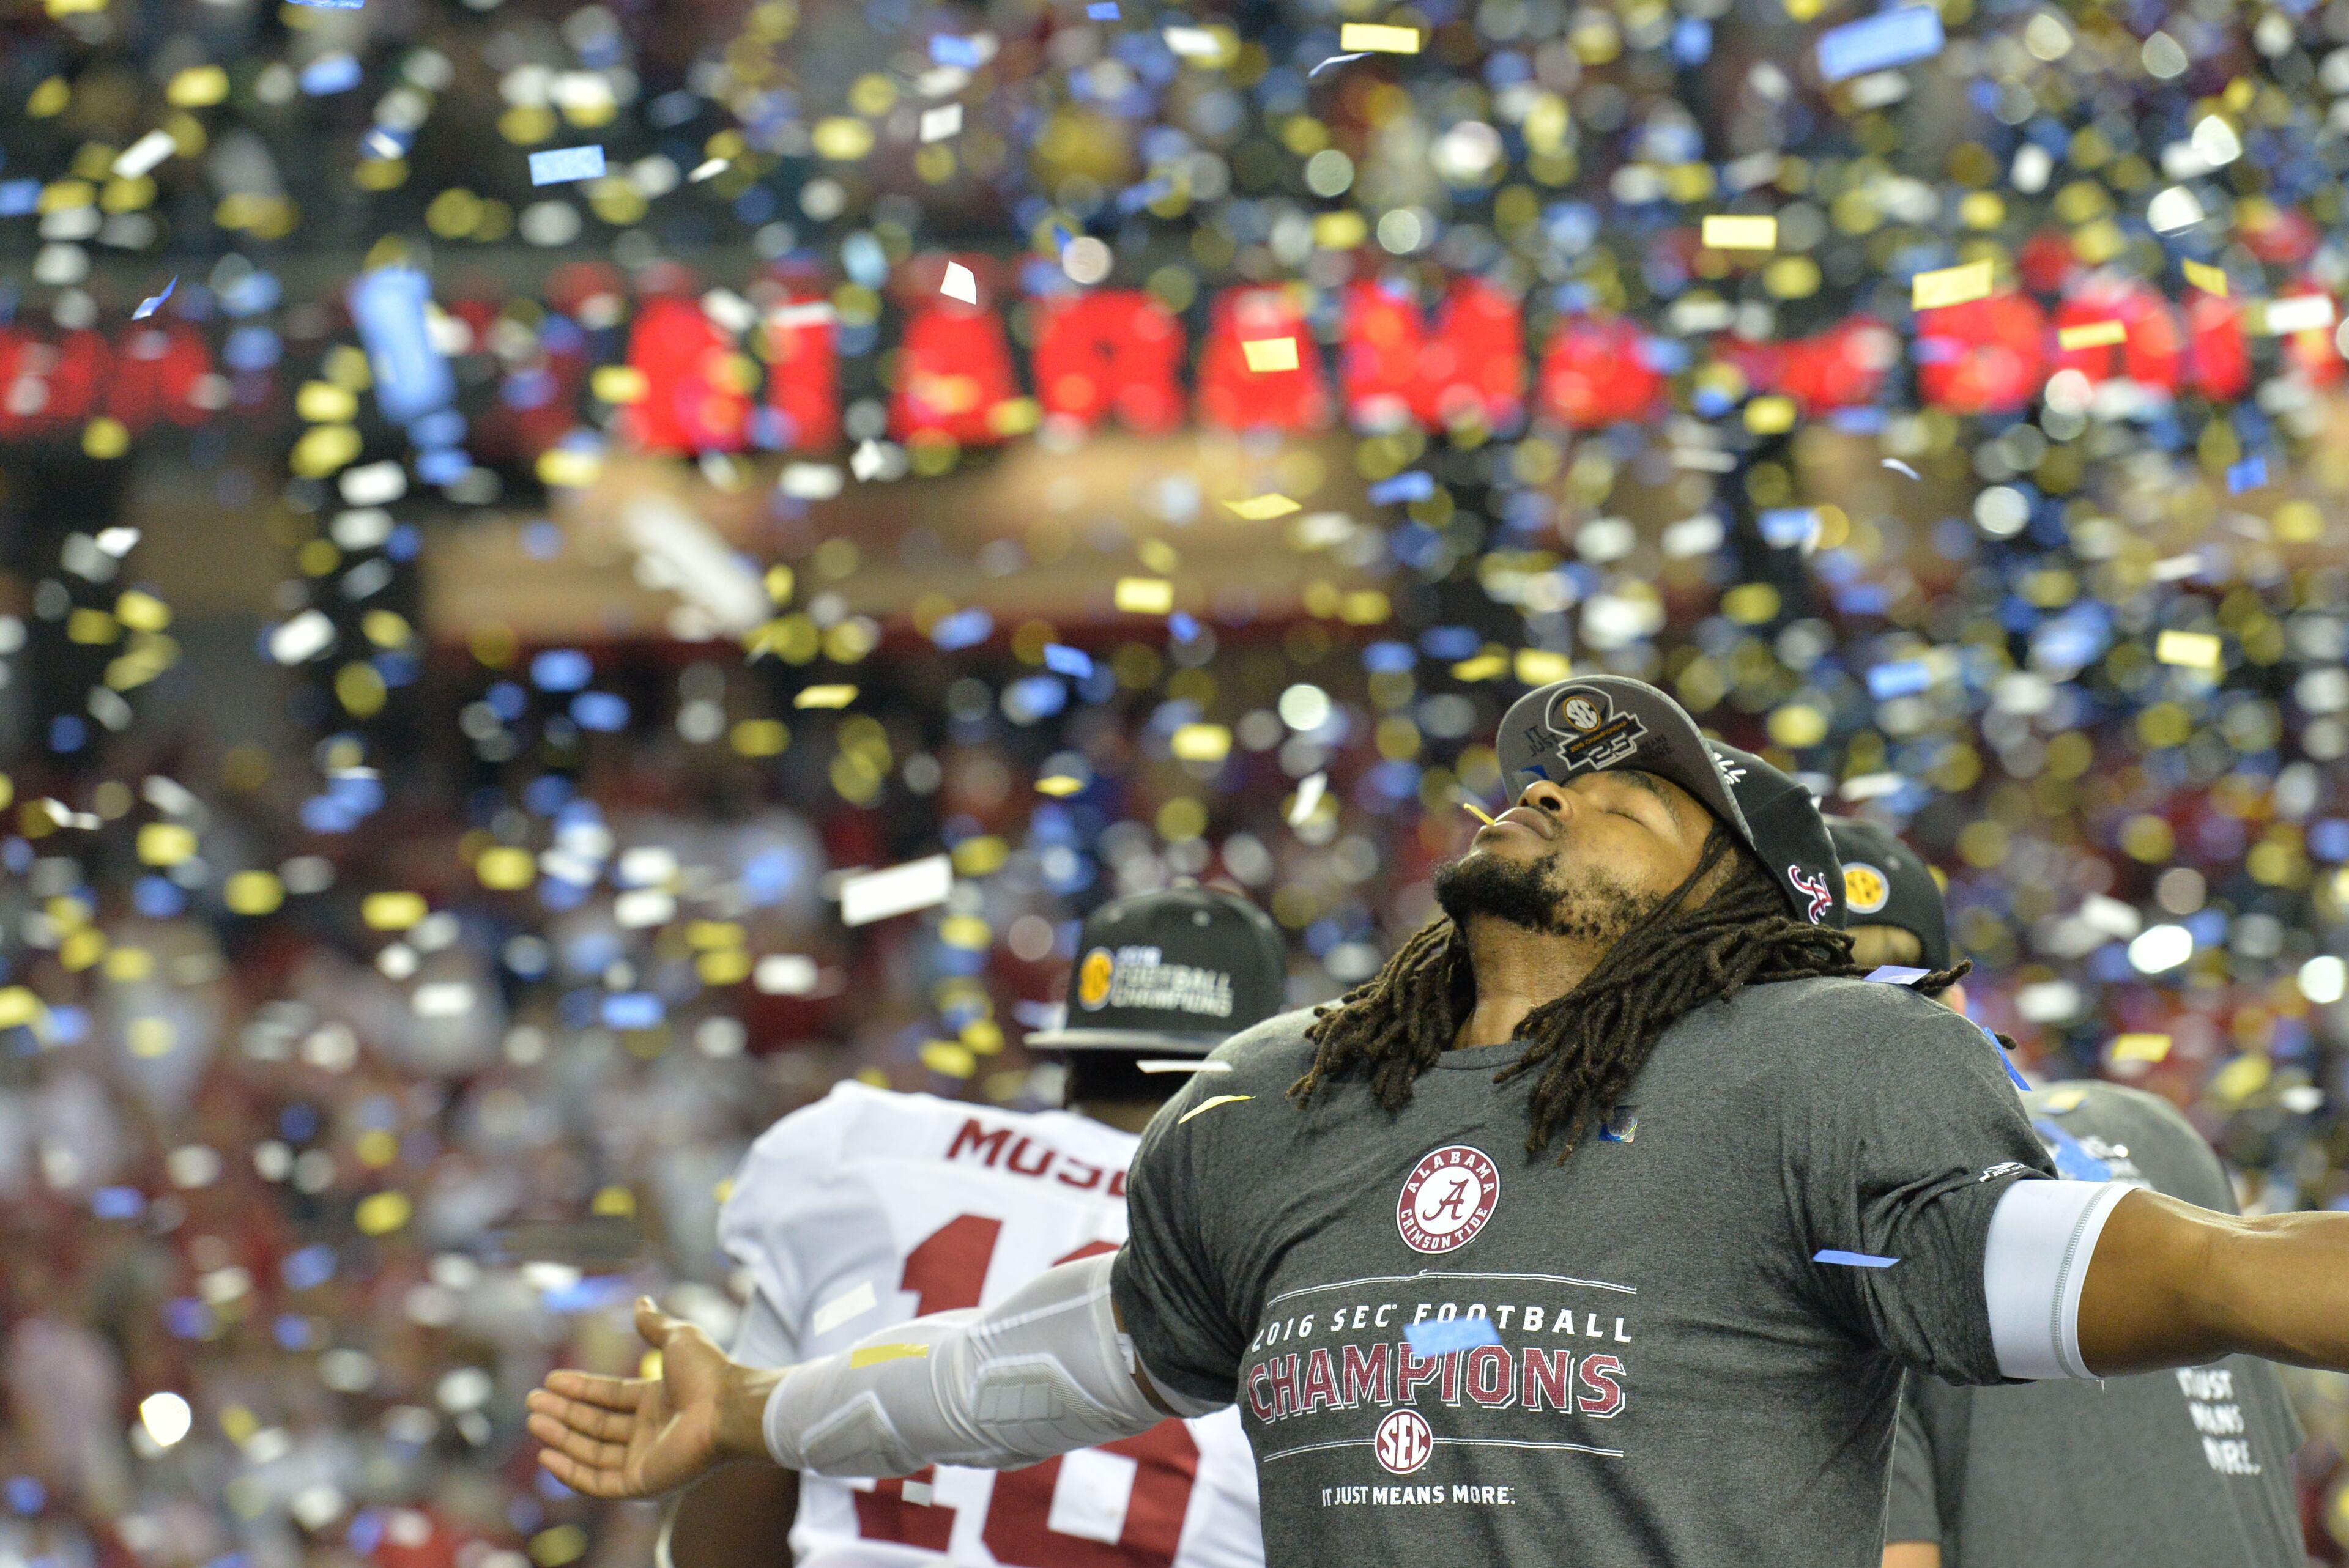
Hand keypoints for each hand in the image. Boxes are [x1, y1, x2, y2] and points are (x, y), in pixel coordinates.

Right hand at [527, 1297, 768, 1498]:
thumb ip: (655, 1325)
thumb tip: (640, 1302)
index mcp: (658, 1401)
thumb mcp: (678, 1338)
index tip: (550, 1381)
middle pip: (596, 1424)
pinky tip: (547, 1453)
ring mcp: (645, 1460)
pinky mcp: (642, 1484)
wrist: (728, 1408)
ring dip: (562, 1437)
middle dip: (563, 1413)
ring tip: (534, 1420)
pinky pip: (598, 1481)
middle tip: (532, 1403)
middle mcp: (650, 1432)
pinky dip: (571, 1471)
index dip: (579, 1389)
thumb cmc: (709, 1373)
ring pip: (592, 1452)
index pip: (609, 1397)